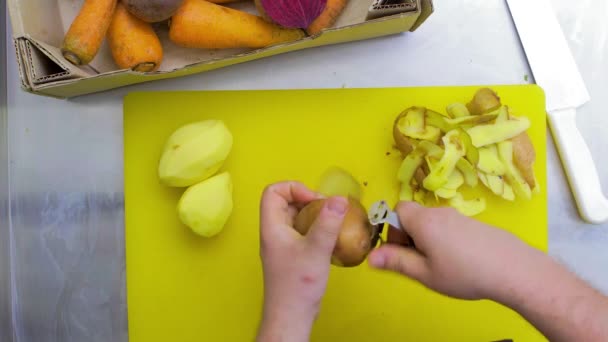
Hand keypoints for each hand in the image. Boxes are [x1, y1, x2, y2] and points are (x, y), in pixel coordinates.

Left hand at [257, 181, 347, 341]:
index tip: (315, 200)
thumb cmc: (298, 286)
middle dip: (308, 200)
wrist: (291, 316)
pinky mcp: (292, 254)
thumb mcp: (316, 250)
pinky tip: (331, 239)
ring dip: (314, 215)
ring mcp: (283, 244)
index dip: (294, 188)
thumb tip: (339, 199)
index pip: (273, 192)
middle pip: (285, 202)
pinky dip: (316, 229)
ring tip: (332, 223)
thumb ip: (328, 223)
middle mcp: (274, 233)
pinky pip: (302, 232)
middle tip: (327, 210)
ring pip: (295, 217)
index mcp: (272, 227)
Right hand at [368, 201, 535, 299]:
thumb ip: (396, 262)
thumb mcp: (424, 273)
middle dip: (409, 236)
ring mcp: (459, 216)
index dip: (393, 229)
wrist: (513, 269)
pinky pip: (449, 227)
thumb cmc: (464, 273)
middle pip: (414, 216)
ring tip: (440, 265)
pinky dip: (445, 241)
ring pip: (432, 223)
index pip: (397, 209)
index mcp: (423, 221)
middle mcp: (439, 213)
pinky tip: (459, 262)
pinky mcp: (474, 224)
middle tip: (419, 262)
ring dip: (428, 240)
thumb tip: (370, 257)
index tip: (401, 250)